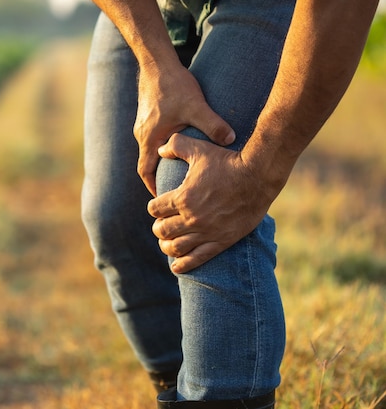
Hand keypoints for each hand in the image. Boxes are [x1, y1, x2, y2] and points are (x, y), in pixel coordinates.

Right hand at [134, 63, 235, 195]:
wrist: (156, 62)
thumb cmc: (173, 85)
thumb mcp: (196, 107)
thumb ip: (213, 125)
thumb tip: (231, 141)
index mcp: (149, 138)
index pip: (145, 171)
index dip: (153, 187)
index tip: (163, 198)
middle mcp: (142, 134)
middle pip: (147, 162)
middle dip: (158, 177)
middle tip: (173, 189)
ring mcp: (143, 124)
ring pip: (151, 149)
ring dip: (161, 161)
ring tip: (178, 170)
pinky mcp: (148, 115)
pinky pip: (154, 136)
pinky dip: (163, 145)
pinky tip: (179, 143)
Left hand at [147, 133, 279, 273]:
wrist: (258, 176)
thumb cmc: (228, 161)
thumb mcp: (200, 149)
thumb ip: (176, 145)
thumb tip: (160, 148)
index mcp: (183, 198)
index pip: (154, 210)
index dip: (153, 208)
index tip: (158, 206)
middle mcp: (192, 218)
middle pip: (162, 230)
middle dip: (159, 227)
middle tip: (162, 224)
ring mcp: (206, 232)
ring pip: (175, 247)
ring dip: (167, 246)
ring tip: (167, 243)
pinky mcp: (221, 241)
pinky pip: (197, 259)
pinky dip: (183, 265)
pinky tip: (176, 266)